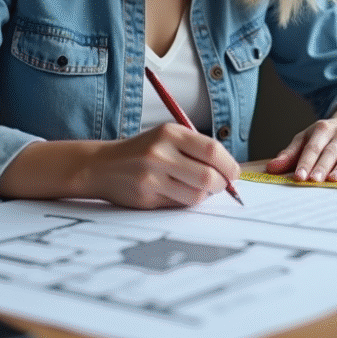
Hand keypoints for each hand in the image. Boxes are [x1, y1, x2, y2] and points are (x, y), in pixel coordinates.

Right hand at [0, 123, 239, 209]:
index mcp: (170, 133)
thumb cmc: (143, 151)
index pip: (213, 150)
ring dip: (203, 195)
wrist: (102, 165)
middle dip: (221, 185)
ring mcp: (152, 176)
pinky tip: (177, 193)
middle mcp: (160, 153)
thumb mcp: (168, 137)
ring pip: (196, 195)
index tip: (233, 173)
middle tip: (220, 186)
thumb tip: (231, 172)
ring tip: (196, 188)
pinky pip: (179, 205)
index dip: (229, 165)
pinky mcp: (146, 196)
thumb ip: (197, 149)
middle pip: (208, 177)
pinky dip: (186, 202)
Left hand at [265, 102, 336, 181]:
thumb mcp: (305, 139)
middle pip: (329, 151)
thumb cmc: (324, 136)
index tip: (299, 176)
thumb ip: (289, 154)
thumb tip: (271, 168)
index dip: (305, 162)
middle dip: (322, 166)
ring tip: (334, 179)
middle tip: (314, 180)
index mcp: (321, 129)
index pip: (312, 147)